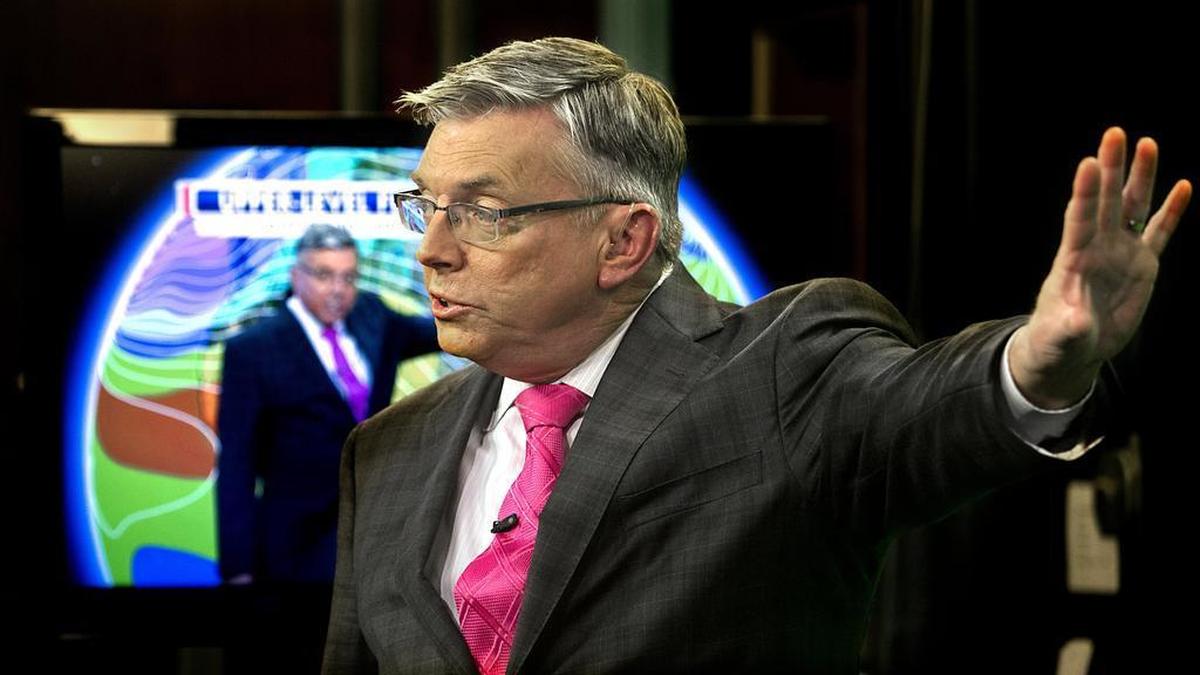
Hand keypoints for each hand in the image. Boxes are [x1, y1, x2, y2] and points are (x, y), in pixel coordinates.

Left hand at [1010, 127, 1191, 408]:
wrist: (1071, 348)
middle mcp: (1097, 248)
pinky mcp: (1141, 265)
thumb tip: (1077, 322)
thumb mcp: (1059, 339)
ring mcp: (1120, 253)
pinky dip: (1171, 211)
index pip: (1079, 219)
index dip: (1085, 193)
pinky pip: (1159, 232)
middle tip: (1115, 133)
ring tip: (1146, 143)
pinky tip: (1183, 185)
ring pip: (1133, 208)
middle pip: (1106, 201)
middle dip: (1111, 168)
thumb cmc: (1056, 343)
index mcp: (1073, 260)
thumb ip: (1067, 328)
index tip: (1088, 163)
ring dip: (1140, 177)